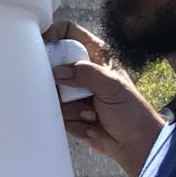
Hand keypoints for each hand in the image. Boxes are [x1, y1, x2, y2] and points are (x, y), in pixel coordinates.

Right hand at [45, 20, 164, 176]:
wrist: (134, 144)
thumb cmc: (131, 111)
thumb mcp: (111, 86)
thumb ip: (85, 74)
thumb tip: (58, 71)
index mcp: (96, 55)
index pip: (68, 32)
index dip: (53, 34)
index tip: (41, 46)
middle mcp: (83, 70)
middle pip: (53, 64)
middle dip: (58, 82)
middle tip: (70, 93)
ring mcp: (75, 92)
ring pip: (53, 92)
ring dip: (71, 108)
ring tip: (92, 114)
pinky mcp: (70, 112)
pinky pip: (57, 113)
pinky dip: (72, 122)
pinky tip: (90, 125)